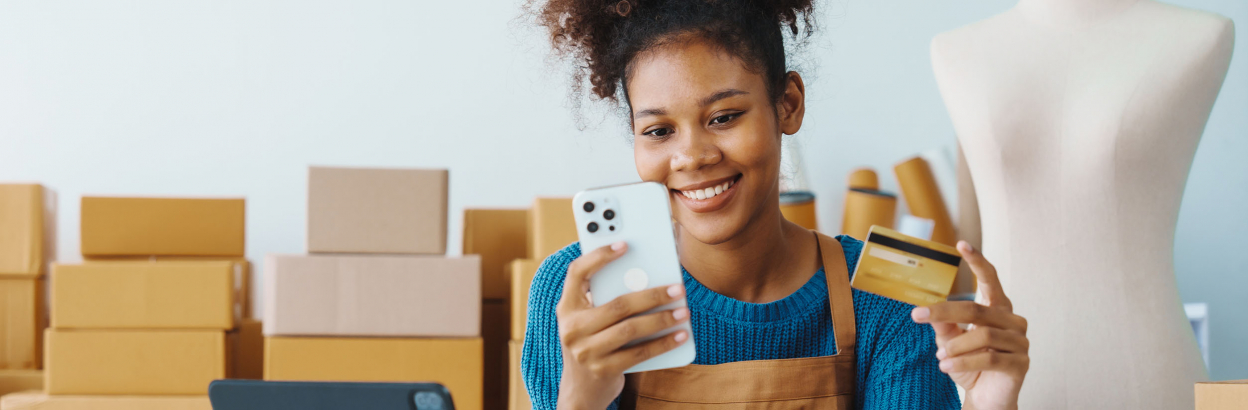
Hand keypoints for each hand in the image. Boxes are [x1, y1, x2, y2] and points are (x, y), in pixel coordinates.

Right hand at [555, 241, 690, 409]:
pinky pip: (639, 353)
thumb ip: (606, 298)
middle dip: (652, 295)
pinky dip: (663, 343)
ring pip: (630, 329)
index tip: (625, 244)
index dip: (599, 256)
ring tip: (683, 311)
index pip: (577, 273)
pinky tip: (681, 335)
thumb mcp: (589, 319)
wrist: (581, 390)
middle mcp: (572, 328)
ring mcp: (585, 352)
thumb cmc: (593, 342)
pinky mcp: (603, 370)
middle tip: (678, 289)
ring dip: (661, 319)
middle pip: (617, 305)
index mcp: (566, 307)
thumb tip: (648, 276)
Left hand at [912, 241, 1028, 409]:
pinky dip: (962, 362)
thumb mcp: (950, 342)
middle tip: (917, 315)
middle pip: (976, 309)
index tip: (961, 244)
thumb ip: (944, 324)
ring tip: (940, 357)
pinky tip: (946, 366)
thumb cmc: (969, 364)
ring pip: (982, 335)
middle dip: (943, 311)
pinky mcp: (1021, 364)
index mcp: (998, 309)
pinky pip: (988, 358)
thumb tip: (929, 309)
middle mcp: (1013, 321)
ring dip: (954, 347)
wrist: (986, 397)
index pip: (990, 280)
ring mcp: (1021, 342)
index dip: (977, 261)